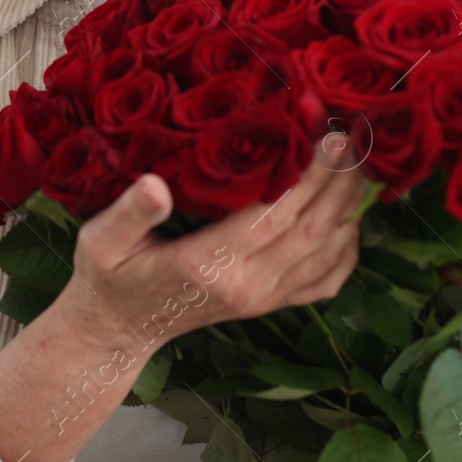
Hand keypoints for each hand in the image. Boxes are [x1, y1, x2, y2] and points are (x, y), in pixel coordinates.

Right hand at [57, 135, 366, 345]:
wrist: (119, 330)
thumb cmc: (110, 275)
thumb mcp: (101, 240)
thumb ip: (129, 213)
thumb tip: (155, 184)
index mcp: (209, 263)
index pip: (277, 213)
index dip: (309, 172)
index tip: (328, 131)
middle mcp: (246, 284)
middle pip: (314, 228)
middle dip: (340, 178)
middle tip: (356, 133)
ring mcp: (263, 299)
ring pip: (328, 252)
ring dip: (350, 205)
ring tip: (359, 160)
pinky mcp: (269, 304)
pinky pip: (326, 281)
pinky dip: (349, 248)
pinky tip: (350, 215)